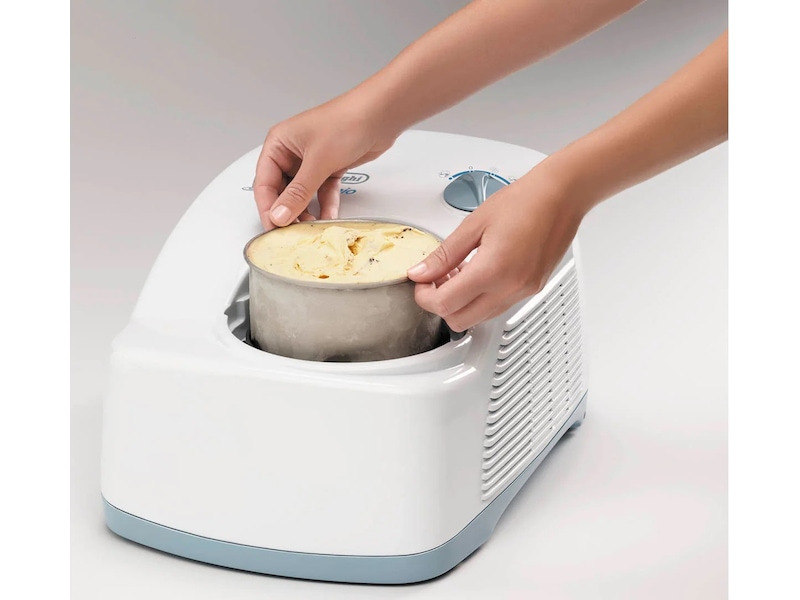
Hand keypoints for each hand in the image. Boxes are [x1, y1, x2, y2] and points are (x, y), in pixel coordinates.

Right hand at [253, 95, 397, 229]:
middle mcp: (291, 152)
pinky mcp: (330, 167)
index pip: (264, 182)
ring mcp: (311, 160)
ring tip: (311, 228)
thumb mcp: (318, 162)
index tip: (273, 229)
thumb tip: (279, 215)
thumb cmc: (346, 123)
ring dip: (307, 211)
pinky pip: (322, 191)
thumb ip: (298, 192)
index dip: (268, 207)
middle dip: (288, 212)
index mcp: (278, 144)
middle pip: (282, 190)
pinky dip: (325, 204)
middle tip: (292, 232)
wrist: (381, 115)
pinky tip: (328, 218)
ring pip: (303, 194)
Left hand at [407, 164, 588, 331]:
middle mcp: (511, 288)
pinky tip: (477, 273)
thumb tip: (420, 272)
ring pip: (480, 318)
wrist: (561, 196)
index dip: (425, 297)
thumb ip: (444, 254)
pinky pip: (498, 306)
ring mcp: (524, 292)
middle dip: (440, 305)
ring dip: (461, 303)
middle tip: (434, 280)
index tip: (420, 282)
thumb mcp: (473, 224)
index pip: (446, 304)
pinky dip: (481, 298)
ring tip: (457, 272)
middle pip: (461, 321)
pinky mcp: (532, 289)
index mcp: (493, 270)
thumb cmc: (523, 201)